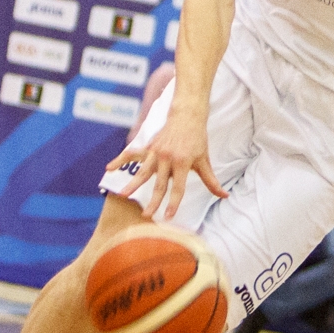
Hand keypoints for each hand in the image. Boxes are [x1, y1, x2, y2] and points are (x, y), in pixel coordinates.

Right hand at [104, 104, 225, 221]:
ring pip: (143, 171)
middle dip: (153, 201)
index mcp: (183, 162)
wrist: (187, 116)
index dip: (173, 203)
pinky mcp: (149, 147)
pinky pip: (132, 154)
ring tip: (123, 195)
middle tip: (146, 215)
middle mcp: (167, 158)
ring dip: (133, 184)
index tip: (168, 216)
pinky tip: (109, 168)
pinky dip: (120, 160)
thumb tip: (224, 195)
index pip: (178, 188)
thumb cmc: (197, 140)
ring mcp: (156, 152)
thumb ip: (211, 181)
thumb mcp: (204, 160)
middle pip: (159, 184)